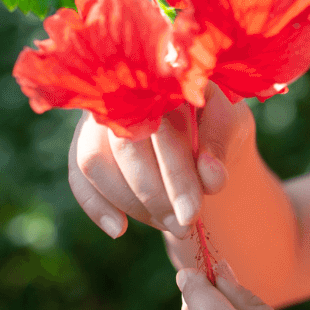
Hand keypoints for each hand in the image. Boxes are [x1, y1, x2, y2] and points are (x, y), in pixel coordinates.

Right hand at [68, 83, 252, 238]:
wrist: (200, 119)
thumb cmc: (216, 119)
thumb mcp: (231, 127)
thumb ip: (221, 147)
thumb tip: (210, 176)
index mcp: (162, 80)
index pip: (162, 131)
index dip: (176, 177)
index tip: (191, 215)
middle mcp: (122, 91)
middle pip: (124, 148)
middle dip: (154, 196)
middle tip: (183, 226)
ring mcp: (98, 115)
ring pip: (94, 163)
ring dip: (131, 204)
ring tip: (168, 224)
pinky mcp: (85, 140)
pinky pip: (78, 175)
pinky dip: (95, 206)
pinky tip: (118, 229)